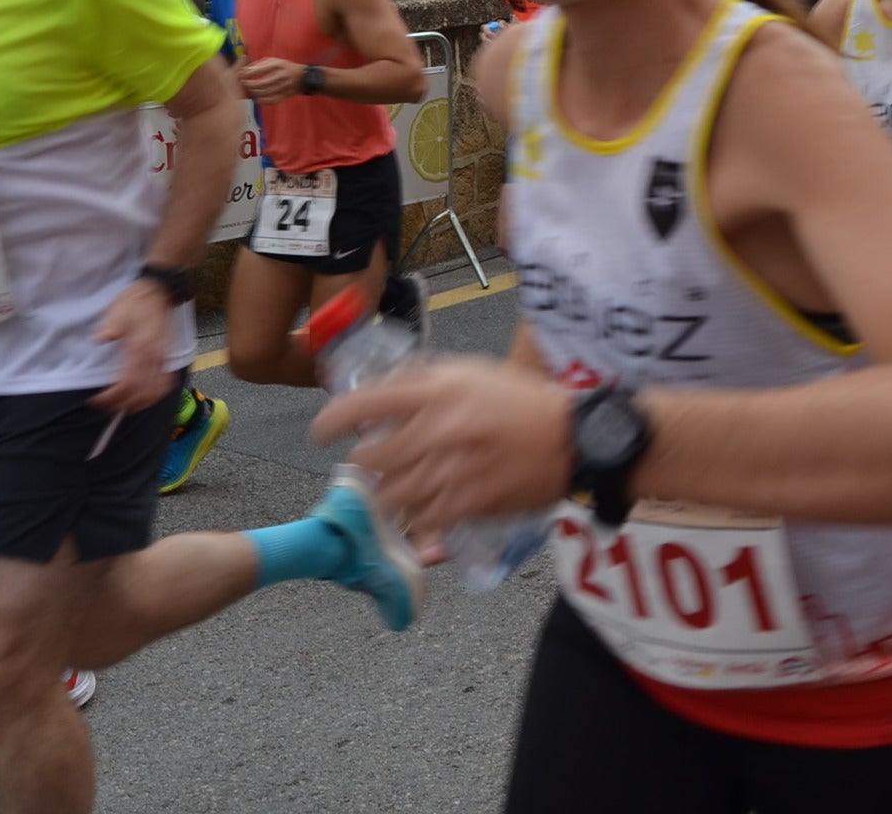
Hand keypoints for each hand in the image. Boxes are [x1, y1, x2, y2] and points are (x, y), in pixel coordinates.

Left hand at [90, 280, 180, 412]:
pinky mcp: (168, 355)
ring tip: (125, 407)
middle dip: (123, 404)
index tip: (97, 401)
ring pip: (157, 390)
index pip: (127, 383)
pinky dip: (156, 394)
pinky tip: (146, 397)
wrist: (158, 289)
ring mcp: (163, 356)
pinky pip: (166, 382)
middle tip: (107, 408)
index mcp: (140, 346)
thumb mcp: (117, 309)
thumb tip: (100, 339)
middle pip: (141, 392)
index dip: (112, 397)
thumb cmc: (135, 300)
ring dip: (141, 403)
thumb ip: (110, 326)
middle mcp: (154, 354)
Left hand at [237, 56, 305, 102]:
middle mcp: (282, 75)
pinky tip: (258, 99)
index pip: (261, 69)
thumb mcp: (274, 61)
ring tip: (249, 91)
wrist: (303, 77)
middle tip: (244, 84)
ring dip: (256, 93)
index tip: (242, 74)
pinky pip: (274, 100)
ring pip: (267, 92)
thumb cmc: (285, 67)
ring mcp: (285, 86)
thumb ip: (259, 64)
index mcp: (278, 65)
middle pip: (264, 83)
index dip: (250, 73)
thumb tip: (245, 69)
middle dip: (251, 84)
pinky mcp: (286, 95)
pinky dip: (264, 101)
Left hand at [309, 355, 574, 534]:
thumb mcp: (471, 373)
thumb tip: (381, 394)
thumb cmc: (522, 401)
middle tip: (368, 464)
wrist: (571, 439)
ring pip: (389, 496)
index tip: (320, 433)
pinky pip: (420, 519)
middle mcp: (438, 429)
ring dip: (384, 495)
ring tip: (393, 488)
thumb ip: (424, 382)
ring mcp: (452, 470)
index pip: (362, 404)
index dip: (330, 421)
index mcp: (437, 390)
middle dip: (362, 465)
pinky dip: (414, 517)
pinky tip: (420, 508)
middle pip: (369, 459)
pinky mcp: (468, 503)